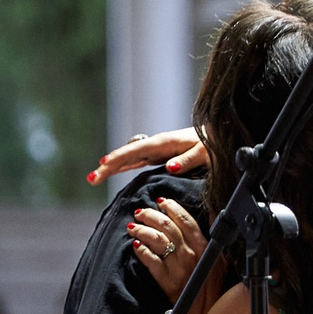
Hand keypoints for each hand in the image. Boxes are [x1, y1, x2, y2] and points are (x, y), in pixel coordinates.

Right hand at [89, 128, 205, 185]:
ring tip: (94, 177)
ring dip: (112, 167)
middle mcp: (158, 145)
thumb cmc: (215, 144)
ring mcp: (157, 150)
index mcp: (166, 142)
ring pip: (129, 158)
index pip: (137, 151)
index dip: (120, 157)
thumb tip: (169, 167)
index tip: (103, 165)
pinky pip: (137, 161)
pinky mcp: (160, 155)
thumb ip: (189, 159)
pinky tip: (114, 170)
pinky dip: (123, 166)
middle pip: (127, 155)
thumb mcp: (206, 153)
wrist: (221, 135)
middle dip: (108, 165)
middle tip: (91, 178)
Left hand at [127, 197, 204, 301]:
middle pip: (168, 226)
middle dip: (151, 215)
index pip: (186, 220)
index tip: (161, 202)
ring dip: (142, 230)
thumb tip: (212, 210)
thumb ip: (212, 234)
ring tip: (133, 227)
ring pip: (157, 239)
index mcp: (204, 247)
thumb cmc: (208, 287)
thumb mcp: (217, 258)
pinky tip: (135, 246)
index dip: (171, 207)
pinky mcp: (167, 281)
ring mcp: (179, 268)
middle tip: (140, 212)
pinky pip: (150, 261)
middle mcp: (192, 255)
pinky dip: (141, 250)